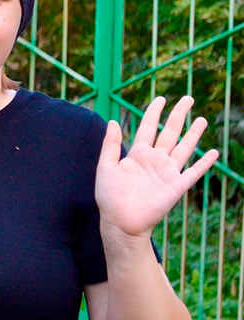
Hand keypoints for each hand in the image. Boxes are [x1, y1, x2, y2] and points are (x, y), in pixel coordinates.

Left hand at [95, 96, 219, 241]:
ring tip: (202, 119)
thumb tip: (113, 120)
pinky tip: (213, 152)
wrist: (120, 221)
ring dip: (193, 134)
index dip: (154, 112)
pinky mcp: (176, 186)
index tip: (161, 98)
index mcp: (137, 154)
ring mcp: (167, 172)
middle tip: (188, 98)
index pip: (148, 127)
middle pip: (169, 132)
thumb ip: (110, 144)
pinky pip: (193, 172)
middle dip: (178, 115)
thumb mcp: (105, 166)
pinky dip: (204, 163)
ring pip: (183, 147)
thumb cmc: (109, 196)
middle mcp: (154, 160)